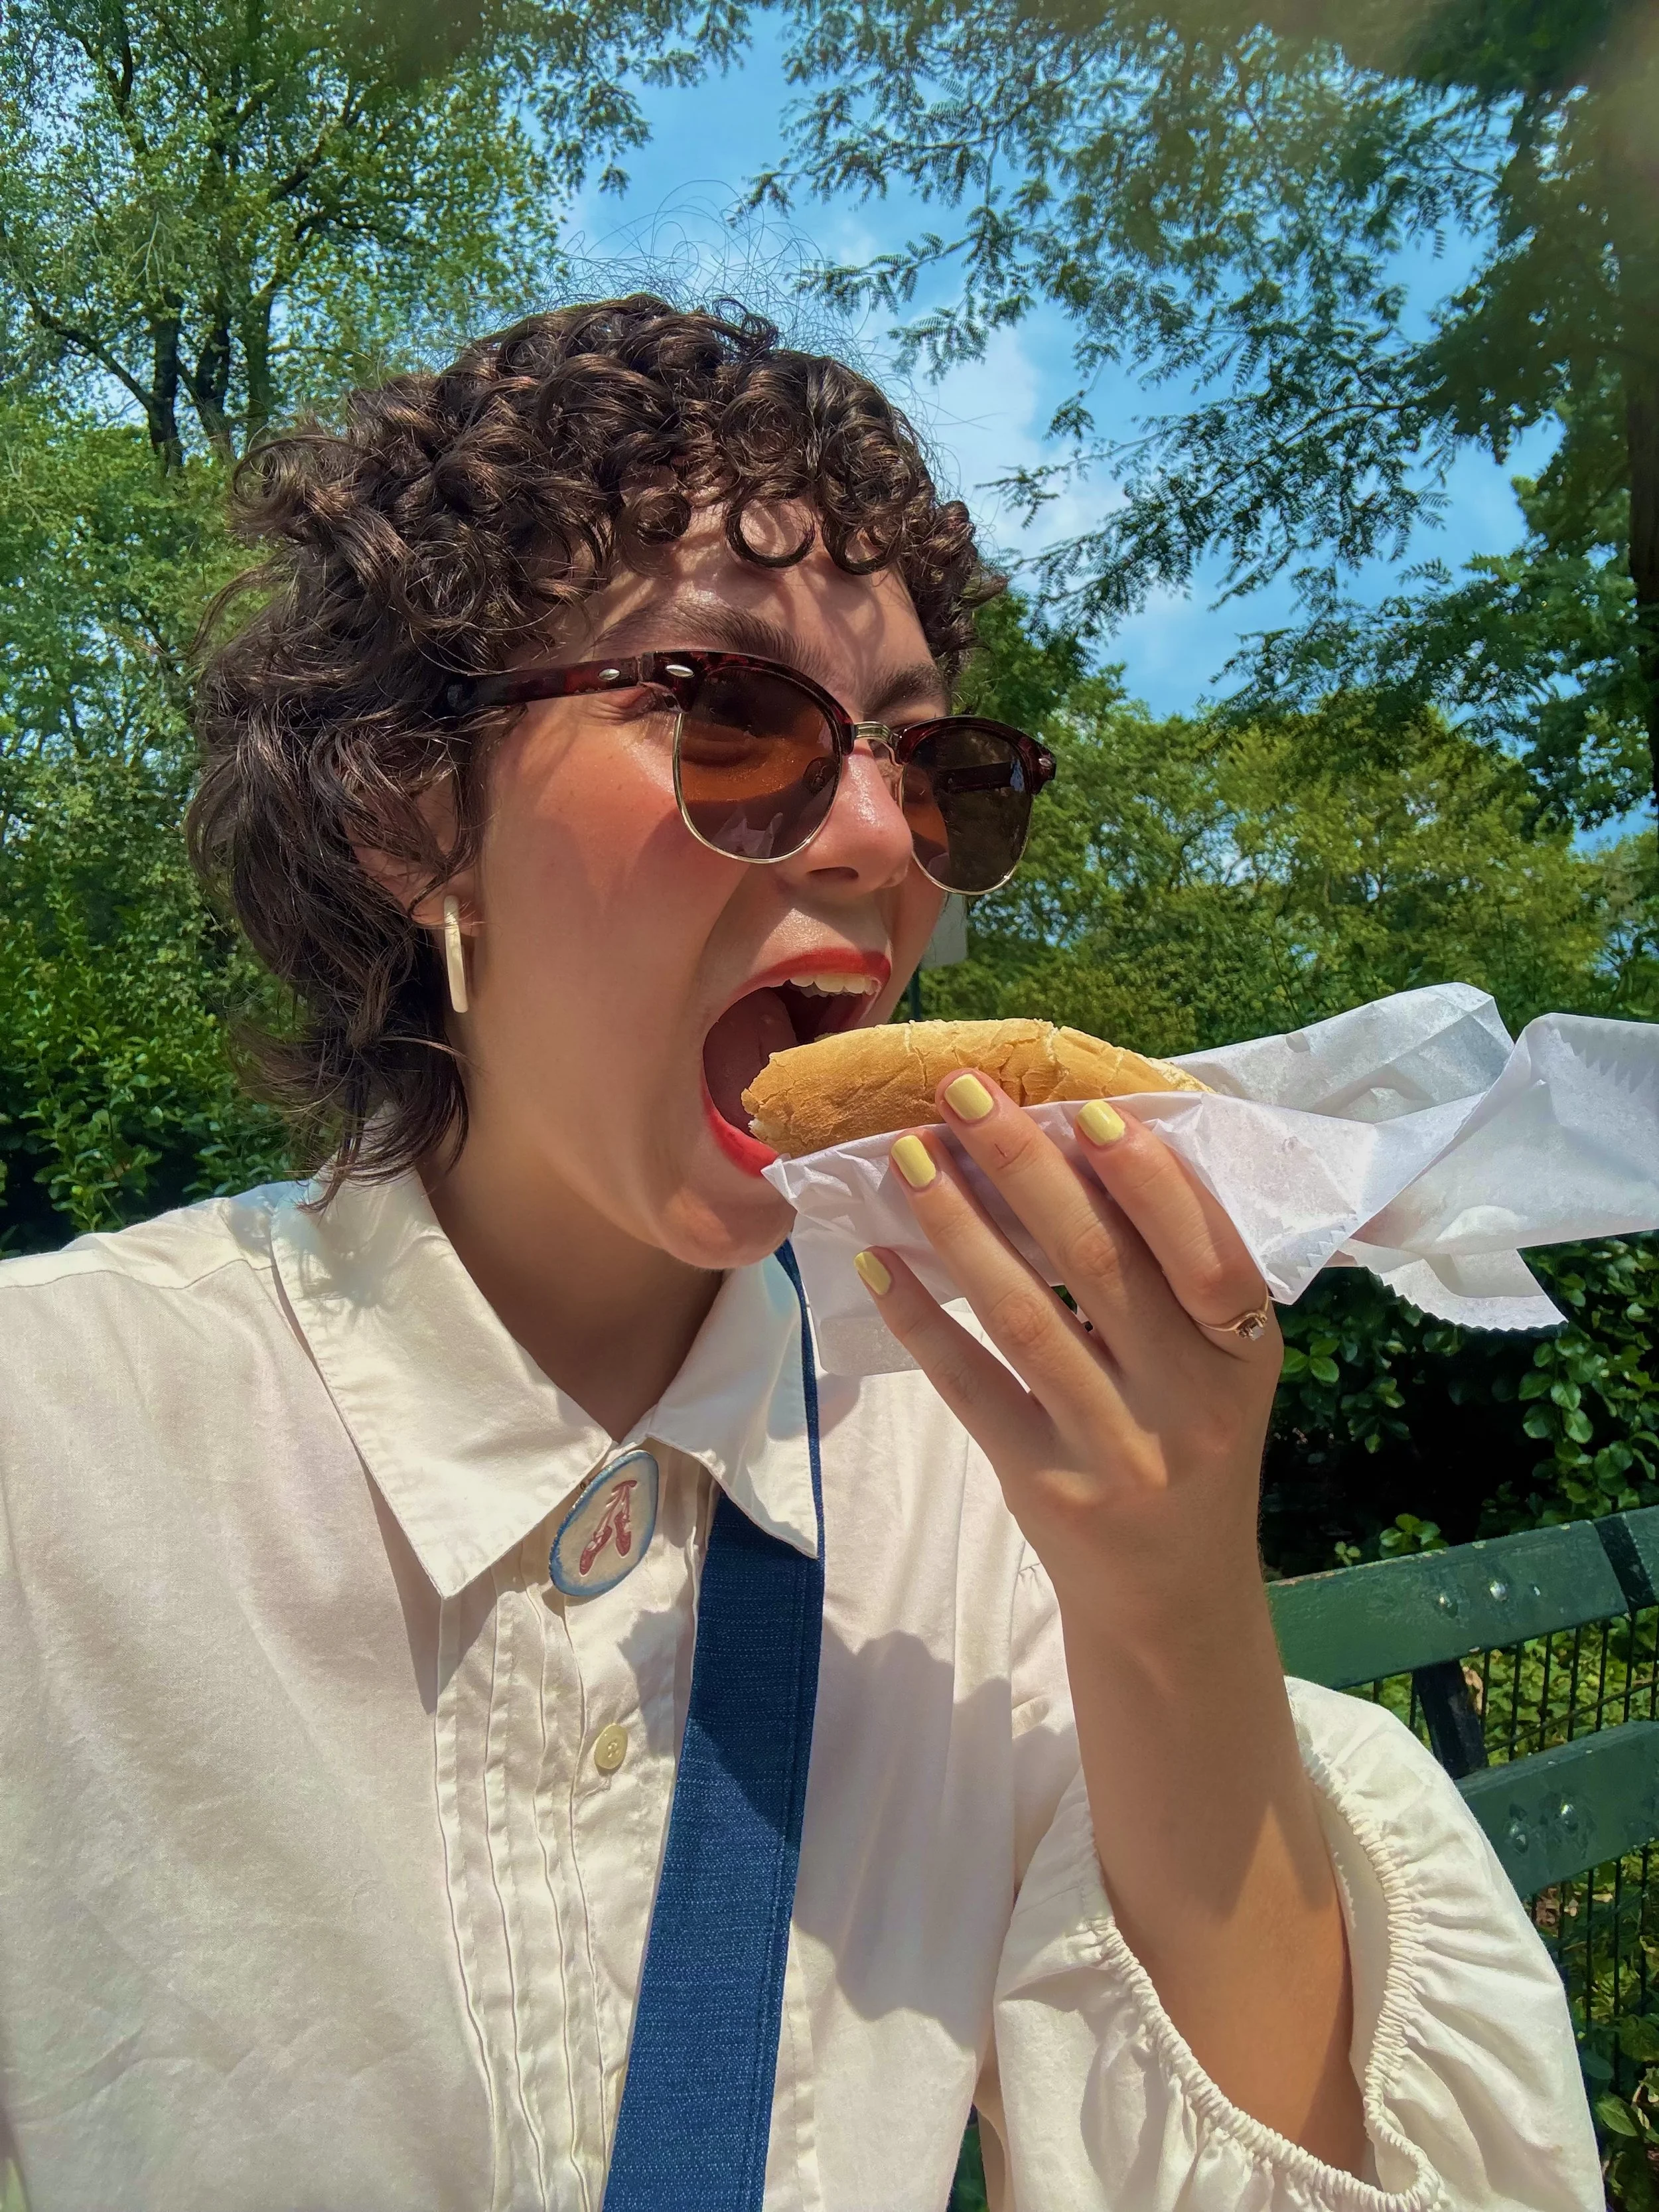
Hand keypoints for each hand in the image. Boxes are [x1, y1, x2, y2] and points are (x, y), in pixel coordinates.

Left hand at [854, 1069, 1281, 1611]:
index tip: (1084, 1110)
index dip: (1148, 1179)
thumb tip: (1082, 1145)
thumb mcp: (1217, 1368)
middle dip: (1024, 1165)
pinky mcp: (1042, 1486)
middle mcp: (1186, 1402)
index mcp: (1243, 1354)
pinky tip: (878, 1259)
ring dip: (958, 1226)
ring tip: (907, 1156)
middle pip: (1098, 1264)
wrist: (1172, 1601)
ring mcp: (1113, 1450)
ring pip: (1025, 1316)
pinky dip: (921, 1319)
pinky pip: (971, 1386)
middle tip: (962, 1093)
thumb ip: (1175, 1276)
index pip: (1207, 1252)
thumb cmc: (1187, 1447)